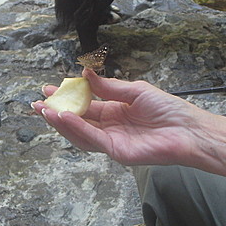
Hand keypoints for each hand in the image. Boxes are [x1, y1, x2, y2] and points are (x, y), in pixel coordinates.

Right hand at [31, 70, 205, 166]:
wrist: (188, 130)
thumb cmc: (169, 111)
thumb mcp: (135, 91)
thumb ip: (108, 86)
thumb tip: (86, 74)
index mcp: (114, 112)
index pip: (85, 105)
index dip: (67, 98)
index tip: (49, 89)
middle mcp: (110, 128)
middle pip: (77, 121)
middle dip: (56, 112)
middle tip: (38, 103)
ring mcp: (111, 141)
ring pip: (79, 133)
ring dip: (60, 122)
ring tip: (45, 110)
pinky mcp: (116, 151)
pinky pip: (92, 139)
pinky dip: (76, 128)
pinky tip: (64, 117)